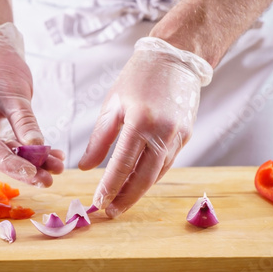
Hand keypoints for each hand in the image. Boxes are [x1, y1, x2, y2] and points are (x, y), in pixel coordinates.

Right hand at [0, 23, 63, 186]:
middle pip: (4, 157)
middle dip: (27, 170)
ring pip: (15, 154)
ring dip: (37, 162)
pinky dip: (38, 150)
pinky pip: (22, 145)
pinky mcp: (6, 130)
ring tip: (58, 168)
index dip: (11, 164)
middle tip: (49, 180)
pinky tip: (55, 155)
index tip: (32, 173)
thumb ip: (24, 121)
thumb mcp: (14, 94)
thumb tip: (36, 146)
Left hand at [78, 37, 212, 216]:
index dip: (110, 187)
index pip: (123, 164)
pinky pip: (167, 163)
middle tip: (111, 212)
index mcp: (141, 121)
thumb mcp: (113, 104)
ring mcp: (179, 136)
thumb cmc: (138, 78)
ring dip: (139, 191)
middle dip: (126, 198)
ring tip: (121, 202)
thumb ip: (99, 139)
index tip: (98, 203)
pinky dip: (152, 176)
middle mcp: (163, 132)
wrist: (175, 58)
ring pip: (158, 173)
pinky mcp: (187, 136)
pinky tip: (138, 184)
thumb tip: (85, 168)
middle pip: (144, 177)